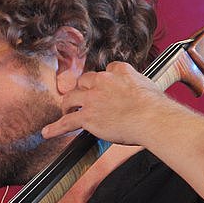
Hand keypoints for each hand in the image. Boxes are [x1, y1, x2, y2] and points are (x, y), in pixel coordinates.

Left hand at [42, 62, 182, 146]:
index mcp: (120, 71)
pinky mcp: (88, 116)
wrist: (152, 118)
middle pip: (85, 81)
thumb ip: (140, 88)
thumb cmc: (156, 107)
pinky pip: (67, 121)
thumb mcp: (149, 87)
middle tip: (82, 99)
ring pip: (72, 97)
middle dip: (83, 89)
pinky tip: (48, 132)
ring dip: (68, 104)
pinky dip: (56, 128)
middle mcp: (103, 81)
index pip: (106, 70)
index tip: (104, 88)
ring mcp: (93, 98)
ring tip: (66, 110)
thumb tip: (144, 97)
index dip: (103, 81)